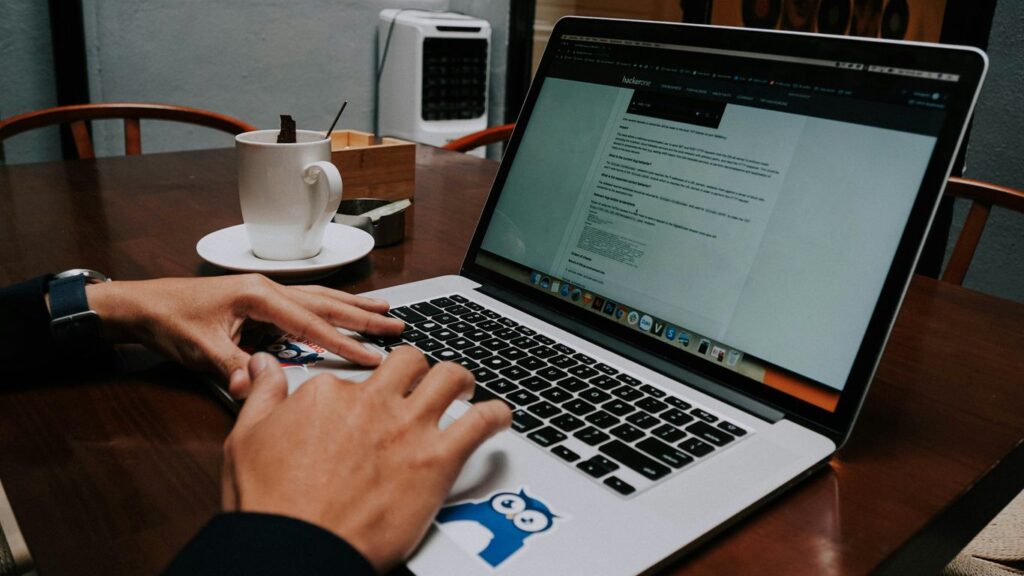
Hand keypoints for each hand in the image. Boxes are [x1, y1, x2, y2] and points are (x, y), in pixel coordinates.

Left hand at [83, 274, 403, 396]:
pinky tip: (343, 311)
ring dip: (352, 307)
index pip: (312, 323)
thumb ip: (232, 366)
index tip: (372, 357)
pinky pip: (305, 305)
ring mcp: (265, 293)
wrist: (141, 305)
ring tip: (384, 310)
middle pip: (326, 303)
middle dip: (363, 316)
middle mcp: (268, 290)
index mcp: (259, 296)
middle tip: (396, 325)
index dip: (344, 343)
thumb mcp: (200, 349)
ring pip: (319, 300)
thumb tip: (255, 387)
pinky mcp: (259, 302)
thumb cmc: (169, 320)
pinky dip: (330, 308)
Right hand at [222, 348, 511, 571]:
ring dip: (460, 381)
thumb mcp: (246, 439)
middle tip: (421, 385)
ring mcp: (407, 428)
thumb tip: (262, 363)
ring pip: (450, 377)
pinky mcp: (437, 460)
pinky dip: (496, 415)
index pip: (353, 374)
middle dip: (417, 370)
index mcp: (327, 392)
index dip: (359, 392)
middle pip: (409, 362)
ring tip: (463, 390)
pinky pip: (481, 422)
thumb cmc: (271, 505)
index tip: (361, 408)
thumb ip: (261, 393)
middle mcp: (371, 401)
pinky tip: (500, 417)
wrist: (297, 551)